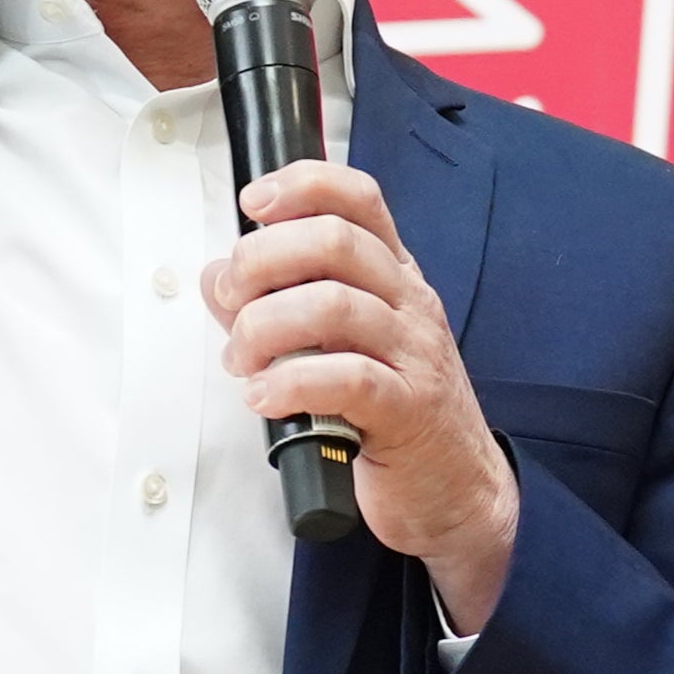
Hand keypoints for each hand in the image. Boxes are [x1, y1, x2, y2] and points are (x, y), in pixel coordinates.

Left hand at [202, 158, 519, 630]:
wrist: (456, 488)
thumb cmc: (390, 410)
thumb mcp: (337, 344)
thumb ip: (276, 304)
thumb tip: (216, 277)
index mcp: (393, 276)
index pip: (359, 200)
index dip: (303, 185)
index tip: (253, 203)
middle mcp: (409, 303)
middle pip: (335, 242)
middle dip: (261, 261)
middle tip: (230, 301)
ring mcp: (414, 354)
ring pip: (335, 305)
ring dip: (264, 326)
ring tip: (240, 359)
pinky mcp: (407, 411)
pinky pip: (348, 378)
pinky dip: (291, 381)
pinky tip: (263, 397)